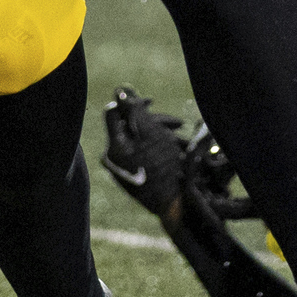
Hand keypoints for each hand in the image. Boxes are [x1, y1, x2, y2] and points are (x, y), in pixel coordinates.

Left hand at [100, 87, 189, 220]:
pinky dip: (161, 150)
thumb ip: (133, 109)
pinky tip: (180, 153)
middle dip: (154, 122)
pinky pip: (144, 155)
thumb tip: (119, 90)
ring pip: (141, 141)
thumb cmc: (165, 167)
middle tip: (178, 124)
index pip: (112, 112)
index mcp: (114, 146)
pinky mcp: (135, 177)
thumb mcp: (150, 131)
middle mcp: (114, 158)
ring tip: (184, 143)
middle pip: (129, 127)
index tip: (151, 102)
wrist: (175, 206)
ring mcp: (124, 169)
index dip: (130, 102)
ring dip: (163, 136)